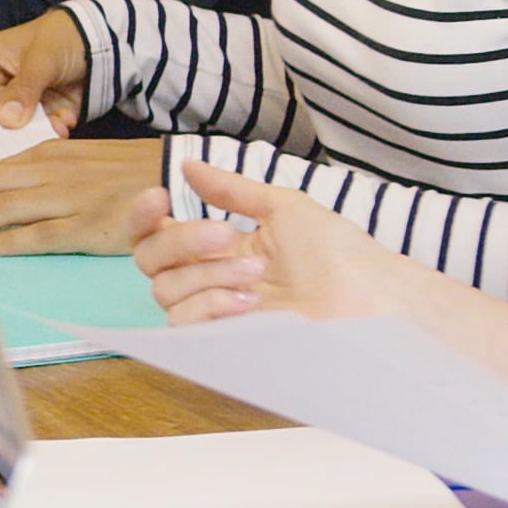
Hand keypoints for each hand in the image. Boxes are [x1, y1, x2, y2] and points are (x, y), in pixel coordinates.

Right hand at [0, 10, 91, 131]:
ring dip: (34, 134)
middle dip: (4, 134)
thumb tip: (6, 120)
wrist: (98, 41)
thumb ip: (23, 89)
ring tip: (53, 127)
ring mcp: (14, 104)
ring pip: (13, 132)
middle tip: (18, 143)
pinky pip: (38, 133)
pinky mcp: (37, 115)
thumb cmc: (60, 36)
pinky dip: (52, 131)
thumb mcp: (40, 60)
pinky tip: (65, 121)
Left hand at [0, 138, 162, 252]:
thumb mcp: (76, 165)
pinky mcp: (89, 224)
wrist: (180, 177)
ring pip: (0, 208)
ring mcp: (66, 198)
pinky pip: (42, 233)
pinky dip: (9, 242)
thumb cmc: (127, 175)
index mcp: (41, 156)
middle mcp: (46, 171)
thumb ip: (38, 178)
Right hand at [131, 160, 434, 322]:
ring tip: (257, 275)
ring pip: (165, 290)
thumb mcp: (282, 207)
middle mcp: (208, 277)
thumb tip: (187, 165)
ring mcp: (214, 311)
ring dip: (208, 274)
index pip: (155, 232)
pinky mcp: (221, 343)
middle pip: (149, 258)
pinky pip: (183, 322)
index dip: (143, 215)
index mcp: (218, 244)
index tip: (160, 196)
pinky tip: (249, 302)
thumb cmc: (336, 251)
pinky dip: (211, 305)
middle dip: (182, 241)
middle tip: (225, 235)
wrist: (365, 296)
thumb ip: (231, 189)